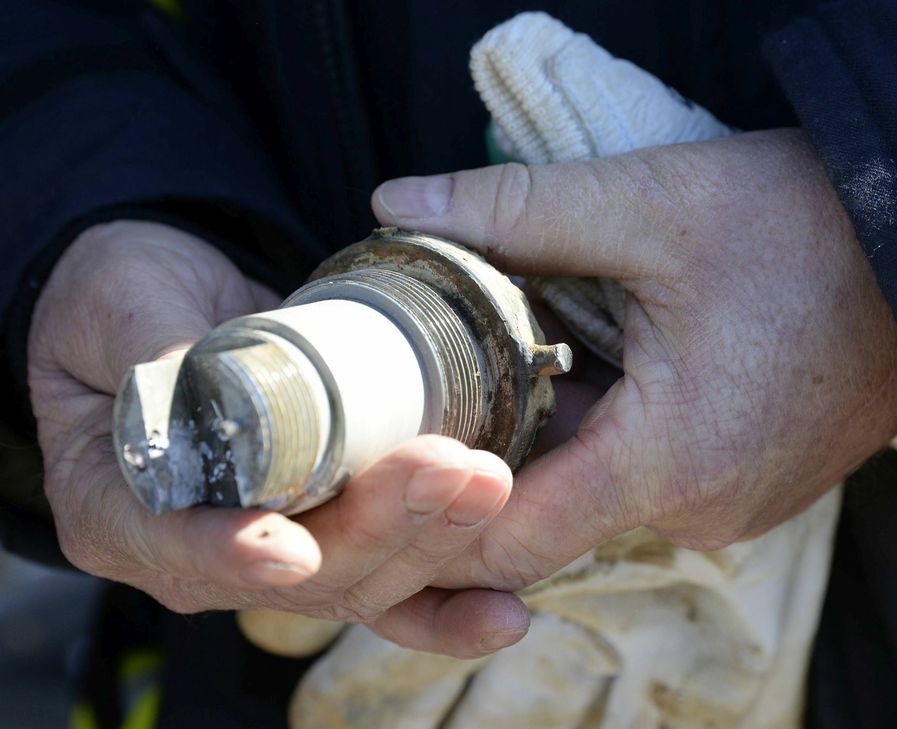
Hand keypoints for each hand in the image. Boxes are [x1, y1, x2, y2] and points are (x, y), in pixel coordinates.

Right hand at [28, 220, 527, 656]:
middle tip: (449, 468)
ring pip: (358, 580)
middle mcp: (195, 553)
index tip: (288, 550)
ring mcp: (273, 552)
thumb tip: (199, 377)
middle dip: (380, 526)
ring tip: (490, 483)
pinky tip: (504, 615)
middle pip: (297, 571)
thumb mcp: (118, 304)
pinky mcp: (331, 535)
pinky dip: (446, 609)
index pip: (169, 543)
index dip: (228, 552)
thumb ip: (150, 343)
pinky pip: (389, 589)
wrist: (173, 305)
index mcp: (117, 507)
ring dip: (432, 542)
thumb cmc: (124, 302)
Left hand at [372, 129, 896, 590]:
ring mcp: (722, 504)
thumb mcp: (648, 201)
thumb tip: (397, 203)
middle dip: (480, 454)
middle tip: (429, 383)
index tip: (389, 450)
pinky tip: (580, 366)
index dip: (435, 506)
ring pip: (588, 495)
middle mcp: (696, 507)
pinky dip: (595, 434)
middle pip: (541, 516)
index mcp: (669, 460)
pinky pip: (635, 480)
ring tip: (504, 359)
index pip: (509, 540)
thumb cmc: (806, 227)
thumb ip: (513, 208)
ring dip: (541, 435)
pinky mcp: (737, 485)